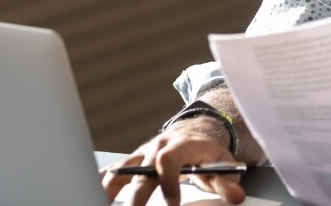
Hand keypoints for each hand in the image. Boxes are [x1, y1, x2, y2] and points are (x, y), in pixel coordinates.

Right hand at [100, 118, 245, 205]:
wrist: (197, 131)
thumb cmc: (209, 152)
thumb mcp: (224, 165)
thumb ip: (228, 183)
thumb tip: (237, 196)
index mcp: (181, 145)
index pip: (169, 159)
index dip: (168, 180)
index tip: (172, 203)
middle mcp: (158, 146)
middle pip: (141, 172)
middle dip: (137, 196)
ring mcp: (143, 153)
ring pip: (121, 170)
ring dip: (109, 189)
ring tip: (101, 203)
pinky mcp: (133, 161)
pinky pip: (113, 170)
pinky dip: (102, 182)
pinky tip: (94, 194)